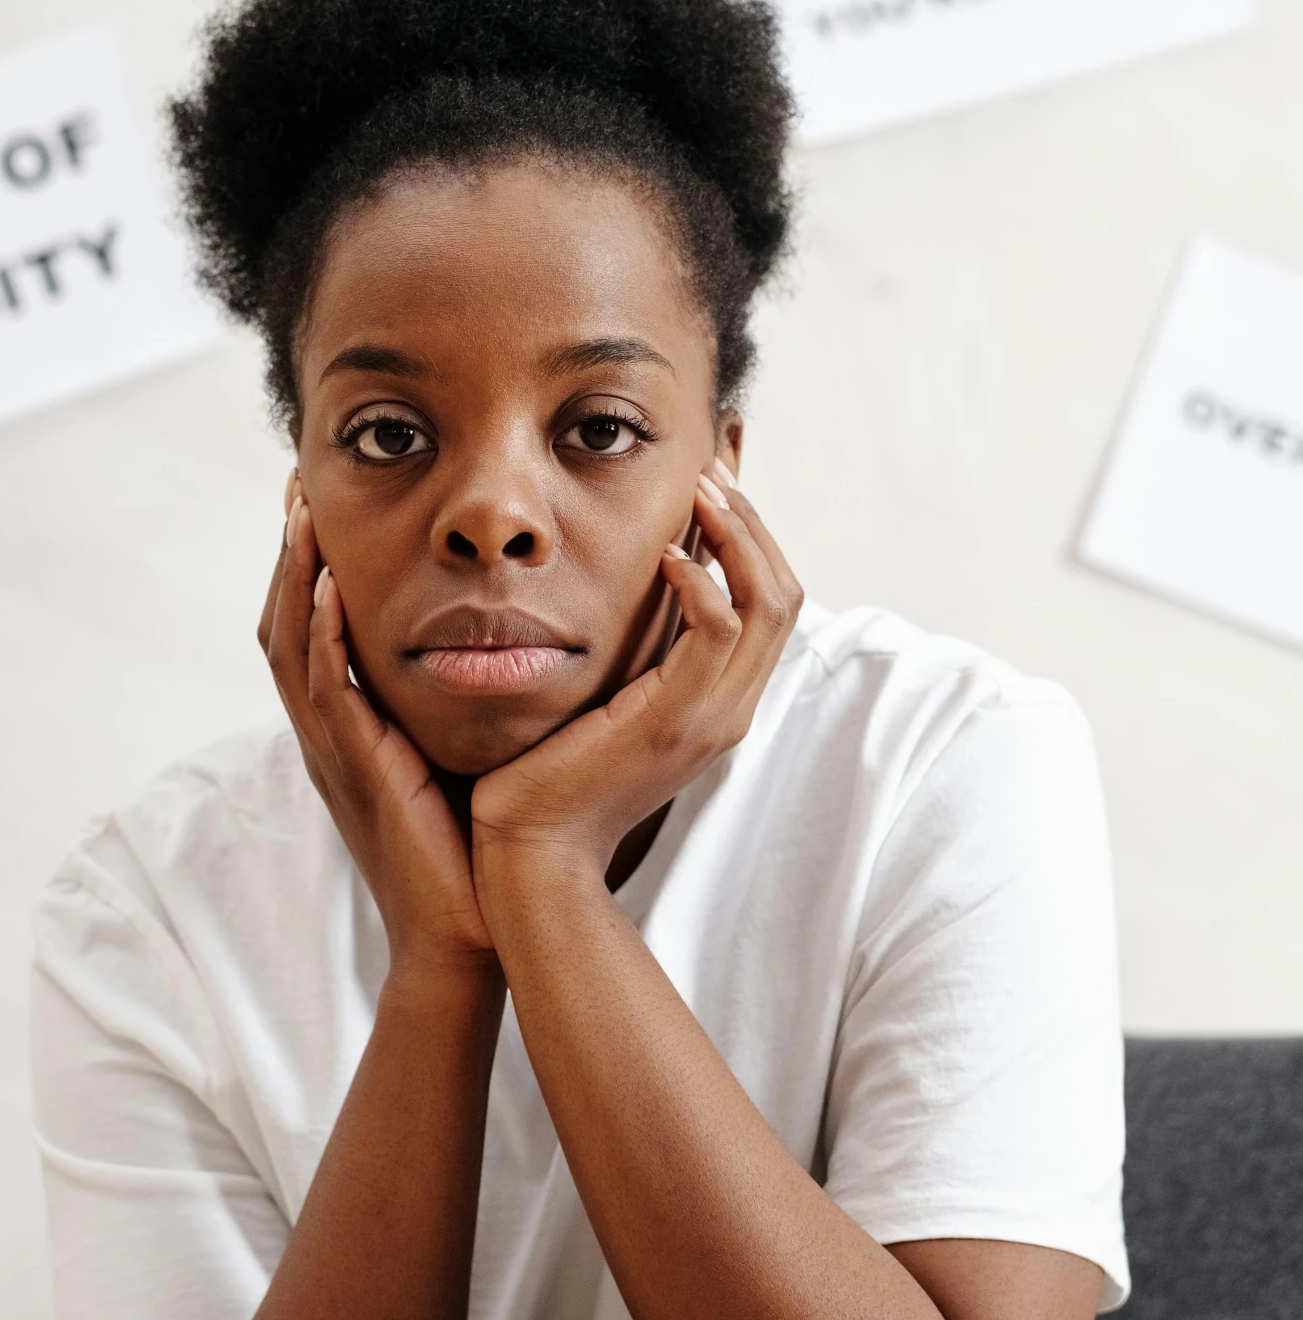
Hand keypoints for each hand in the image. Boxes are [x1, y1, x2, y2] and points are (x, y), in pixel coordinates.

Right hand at [259, 491, 493, 972]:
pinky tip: (330, 586)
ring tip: (301, 511)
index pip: (308, 631)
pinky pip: (324, 692)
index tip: (320, 503)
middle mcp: (328, 737)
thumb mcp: (457, 760)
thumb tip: (498, 645)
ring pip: (290, 647)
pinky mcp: (359, 772)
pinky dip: (321, 635)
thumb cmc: (475, 854)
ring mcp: (335, 755)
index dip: (306, 567)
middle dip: (286, 553)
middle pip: (282, 624)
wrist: (470, 938)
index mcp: (347, 733)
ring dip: (293, 576)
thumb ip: (455, 707)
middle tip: (295, 484)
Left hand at [469, 464, 801, 889]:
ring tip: (699, 492)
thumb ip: (632, 649)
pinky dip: (703, 583)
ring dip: (737, 535)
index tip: (715, 482)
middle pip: (785, 592)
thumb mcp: (606, 696)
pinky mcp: (674, 721)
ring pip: (767, 602)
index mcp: (720, 700)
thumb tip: (630, 586)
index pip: (771, 602)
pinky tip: (671, 557)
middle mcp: (731, 707)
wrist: (534, 849)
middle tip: (711, 471)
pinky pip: (716, 633)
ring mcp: (712, 716)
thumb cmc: (551, 774)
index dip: (754, 536)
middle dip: (753, 522)